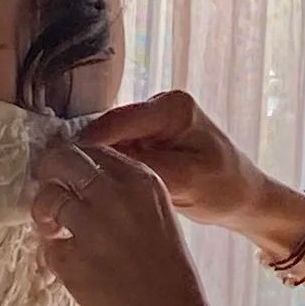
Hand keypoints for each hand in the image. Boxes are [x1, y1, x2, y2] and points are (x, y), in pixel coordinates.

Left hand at [31, 141, 212, 305]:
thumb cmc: (165, 267)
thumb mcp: (156, 211)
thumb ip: (124, 189)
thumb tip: (81, 176)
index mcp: (140, 180)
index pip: (92, 149)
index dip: (73, 161)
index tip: (67, 174)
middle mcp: (114, 195)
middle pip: (62, 160)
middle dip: (48, 172)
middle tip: (48, 189)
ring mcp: (91, 226)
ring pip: (48, 198)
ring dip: (43, 213)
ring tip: (52, 229)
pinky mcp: (71, 259)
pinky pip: (47, 245)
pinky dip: (53, 254)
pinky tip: (73, 265)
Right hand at [73, 90, 289, 235]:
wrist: (246, 198)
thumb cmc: (225, 189)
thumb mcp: (187, 182)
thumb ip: (145, 170)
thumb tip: (102, 167)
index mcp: (173, 108)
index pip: (117, 122)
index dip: (86, 145)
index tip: (58, 168)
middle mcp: (160, 107)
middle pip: (110, 129)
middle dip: (87, 156)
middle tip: (59, 183)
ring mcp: (155, 123)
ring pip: (111, 142)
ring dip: (96, 165)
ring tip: (71, 189)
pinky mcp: (151, 140)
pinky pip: (121, 152)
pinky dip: (108, 170)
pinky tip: (92, 190)